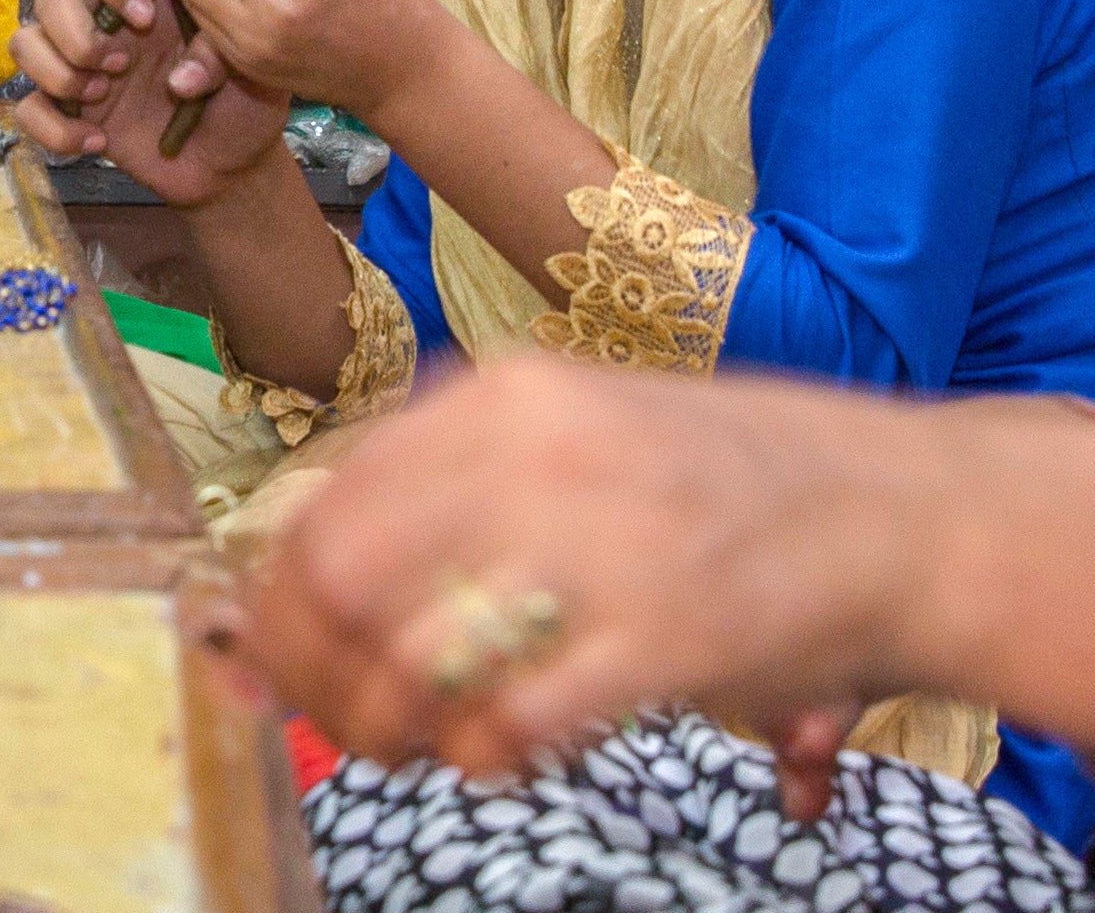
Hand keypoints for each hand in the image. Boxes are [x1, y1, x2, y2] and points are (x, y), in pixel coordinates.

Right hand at [10, 0, 290, 207]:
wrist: (229, 166)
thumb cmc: (240, 103)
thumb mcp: (246, 68)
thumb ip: (215, 57)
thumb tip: (176, 81)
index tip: (145, 19)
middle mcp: (105, 25)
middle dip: (76, 32)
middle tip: (120, 65)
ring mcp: (81, 68)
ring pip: (24, 43)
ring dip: (56, 70)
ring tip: (100, 96)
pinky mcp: (69, 113)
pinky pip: (27, 109)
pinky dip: (54, 128)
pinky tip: (97, 143)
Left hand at [235, 354, 937, 780]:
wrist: (890, 506)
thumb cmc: (708, 478)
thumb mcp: (565, 432)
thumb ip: (442, 485)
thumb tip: (297, 572)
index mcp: (497, 395)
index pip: (326, 496)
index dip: (271, 592)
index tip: (259, 654)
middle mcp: (533, 451)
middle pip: (340, 571)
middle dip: (309, 664)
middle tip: (333, 714)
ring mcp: (600, 538)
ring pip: (409, 650)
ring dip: (385, 723)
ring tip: (412, 740)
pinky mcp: (665, 634)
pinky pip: (514, 718)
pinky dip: (479, 755)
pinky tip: (495, 752)